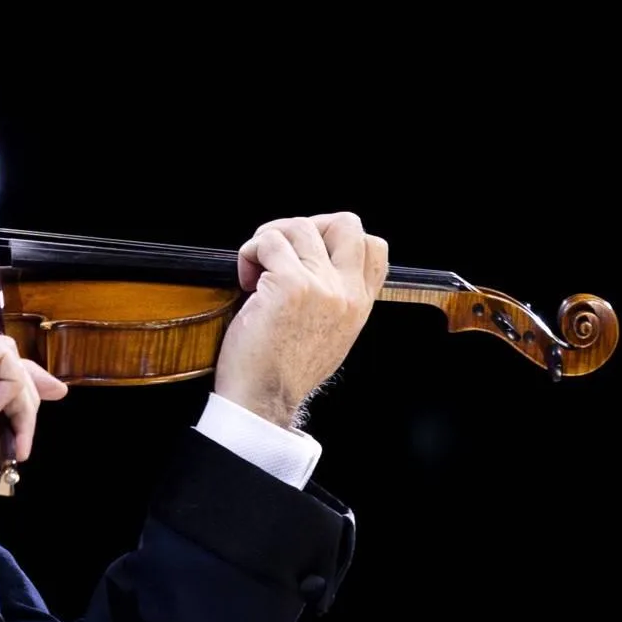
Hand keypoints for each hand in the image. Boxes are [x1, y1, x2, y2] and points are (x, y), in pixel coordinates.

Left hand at [214, 212, 388, 429]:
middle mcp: (347, 293)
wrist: (262, 399)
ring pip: (298, 226)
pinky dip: (250, 252)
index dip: (337, 237)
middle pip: (346, 222)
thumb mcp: (331, 334)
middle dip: (307, 225)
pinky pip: (268, 241)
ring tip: (257, 268)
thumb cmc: (284, 369)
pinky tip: (246, 279)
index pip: (374, 246)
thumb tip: (317, 257)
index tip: (308, 253)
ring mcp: (321, 287)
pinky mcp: (290, 284)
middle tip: (282, 249)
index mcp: (359, 305)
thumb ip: (336, 297)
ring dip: (269, 239)